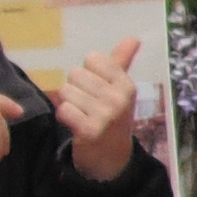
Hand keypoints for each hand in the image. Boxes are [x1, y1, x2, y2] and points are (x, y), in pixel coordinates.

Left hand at [50, 36, 143, 181]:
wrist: (113, 158)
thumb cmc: (113, 117)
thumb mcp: (120, 90)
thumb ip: (122, 62)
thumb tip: (133, 38)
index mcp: (126, 84)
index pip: (93, 59)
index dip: (88, 72)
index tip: (96, 88)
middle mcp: (119, 98)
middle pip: (75, 74)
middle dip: (76, 89)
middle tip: (88, 105)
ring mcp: (105, 115)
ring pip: (66, 91)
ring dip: (69, 103)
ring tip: (82, 114)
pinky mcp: (89, 130)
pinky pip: (64, 110)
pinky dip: (65, 117)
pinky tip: (76, 124)